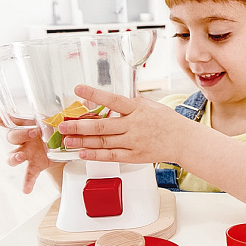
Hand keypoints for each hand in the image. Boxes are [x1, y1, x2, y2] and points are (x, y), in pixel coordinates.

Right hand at [0, 112, 59, 193]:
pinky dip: (27, 182)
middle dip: (19, 135)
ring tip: (20, 157)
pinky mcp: (36, 165)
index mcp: (27, 126)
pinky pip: (29, 174)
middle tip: (32, 133)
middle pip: (12, 137)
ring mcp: (28, 153)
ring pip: (13, 156)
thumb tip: (56, 113)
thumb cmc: (55, 129)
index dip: (1, 119)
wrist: (64, 144)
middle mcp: (23, 140)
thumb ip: (50, 117)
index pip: (11, 121)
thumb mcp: (53, 119)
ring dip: (14, 157)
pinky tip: (26, 190)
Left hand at [57, 85, 190, 163]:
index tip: (78, 89)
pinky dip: (95, 155)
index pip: (112, 100)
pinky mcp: (134, 156)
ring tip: (67, 140)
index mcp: (137, 109)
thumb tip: (109, 100)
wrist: (182, 141)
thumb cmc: (166, 121)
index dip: (94, 94)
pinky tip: (82, 153)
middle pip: (102, 126)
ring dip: (82, 141)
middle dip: (79, 125)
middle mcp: (133, 126)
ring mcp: (133, 142)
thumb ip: (129, 104)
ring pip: (103, 142)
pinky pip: (111, 156)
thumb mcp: (149, 105)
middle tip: (63, 124)